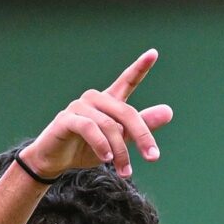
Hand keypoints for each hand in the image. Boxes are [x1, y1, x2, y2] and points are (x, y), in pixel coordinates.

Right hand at [19, 50, 173, 180]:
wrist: (54, 162)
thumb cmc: (86, 149)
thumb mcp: (119, 141)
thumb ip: (141, 127)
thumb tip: (169, 112)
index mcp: (108, 101)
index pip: (127, 80)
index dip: (140, 67)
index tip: (153, 53)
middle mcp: (94, 99)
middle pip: (126, 113)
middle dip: (142, 136)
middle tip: (153, 158)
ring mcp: (79, 107)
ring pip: (110, 126)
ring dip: (120, 152)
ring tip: (125, 171)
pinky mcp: (66, 119)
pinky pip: (90, 129)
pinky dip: (101, 144)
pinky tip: (106, 158)